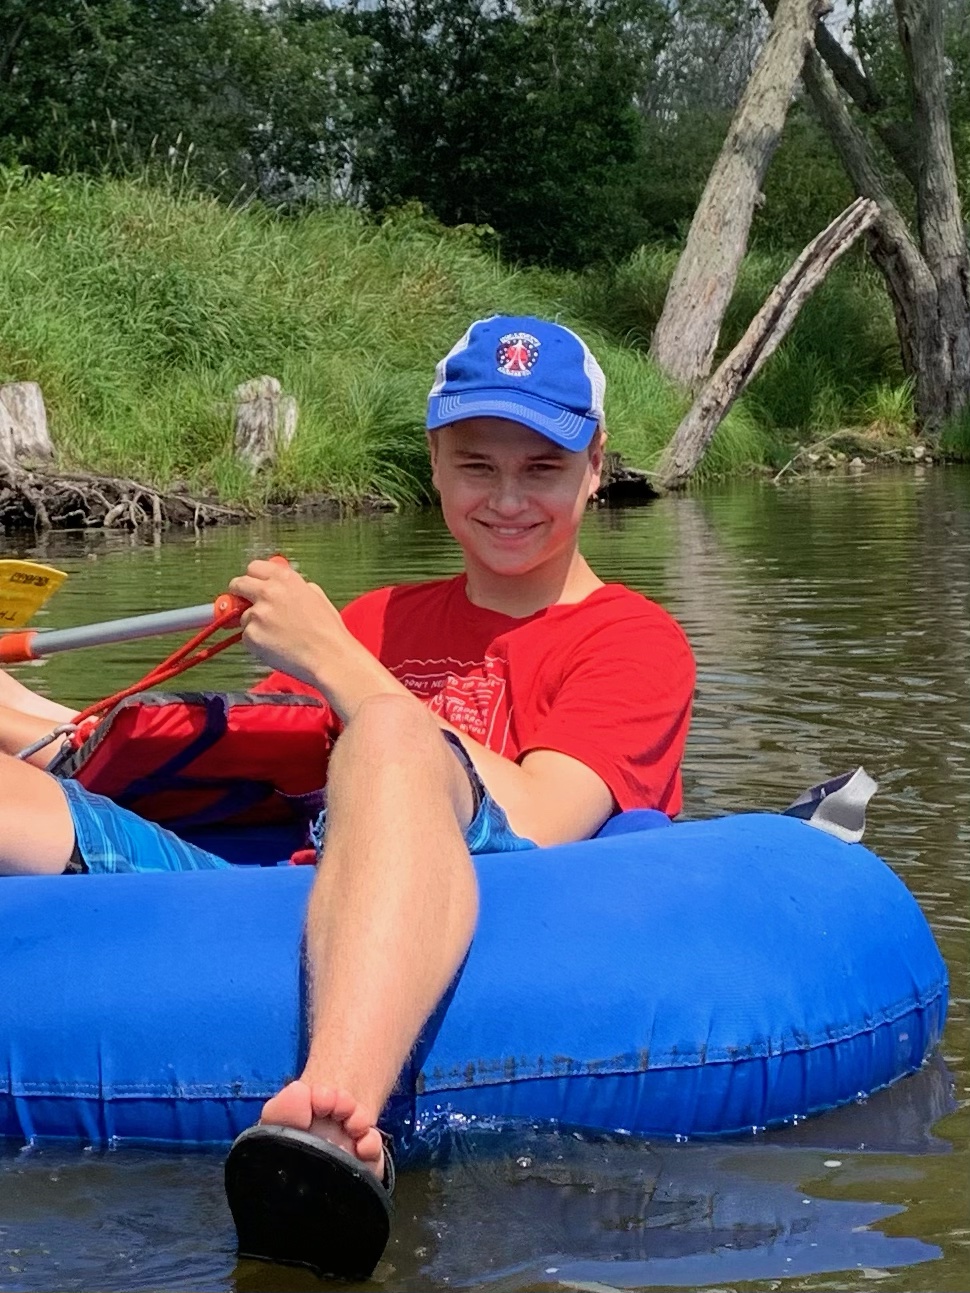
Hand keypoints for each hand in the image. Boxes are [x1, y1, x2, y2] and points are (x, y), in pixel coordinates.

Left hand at [229, 559, 346, 686]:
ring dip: (253, 624)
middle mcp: (268, 591)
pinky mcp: (251, 635)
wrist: (329, 656)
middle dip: (239, 595)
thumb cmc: (327, 631)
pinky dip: (257, 642)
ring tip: (277, 636)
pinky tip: (276, 646)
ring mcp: (258, 613)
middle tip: (245, 606)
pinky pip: (246, 637)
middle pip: (238, 584)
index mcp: (285, 578)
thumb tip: (280, 588)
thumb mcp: (316, 596)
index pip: (254, 568)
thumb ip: (295, 587)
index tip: (252, 587)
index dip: (253, 579)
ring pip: (243, 616)